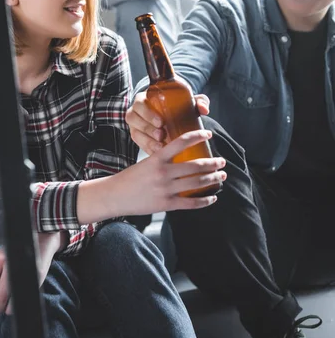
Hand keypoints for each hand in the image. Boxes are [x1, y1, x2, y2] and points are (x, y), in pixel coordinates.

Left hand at [0, 232, 62, 316]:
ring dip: (9, 308)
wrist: (42, 238)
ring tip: (9, 306)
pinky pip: (25, 296)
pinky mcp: (37, 275)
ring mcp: (24, 271)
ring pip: (12, 300)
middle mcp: (10, 265)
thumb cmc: (17, 252)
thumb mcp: (1, 259)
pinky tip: (19, 301)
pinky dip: (20, 303)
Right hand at [107, 129, 226, 216]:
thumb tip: (181, 157)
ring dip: (212, 179)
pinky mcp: (166, 204)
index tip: (209, 134)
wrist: (115, 195)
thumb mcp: (145, 162)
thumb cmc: (130, 178)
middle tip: (222, 161)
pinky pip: (190, 203)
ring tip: (221, 176)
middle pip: (195, 166)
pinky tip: (212, 198)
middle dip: (213, 164)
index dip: (197, 136)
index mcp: (157, 158)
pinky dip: (204, 201)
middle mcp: (163, 172)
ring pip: (196, 183)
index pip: (181, 142)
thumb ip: (162, 160)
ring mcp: (165, 189)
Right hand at [126, 92, 210, 154]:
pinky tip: (158, 154)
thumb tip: (204, 109)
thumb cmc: (178, 106)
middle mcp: (137, 112)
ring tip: (161, 147)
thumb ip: (198, 101)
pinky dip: (148, 150)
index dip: (148, 114)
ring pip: (135, 134)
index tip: (161, 122)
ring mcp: (135, 126)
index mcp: (145, 99)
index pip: (140, 104)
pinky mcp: (138, 138)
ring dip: (147, 141)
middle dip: (148, 129)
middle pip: (134, 120)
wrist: (172, 116)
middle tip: (161, 135)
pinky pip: (139, 145)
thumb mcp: (188, 101)